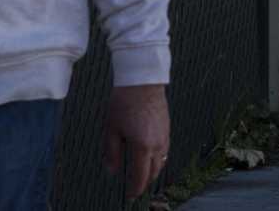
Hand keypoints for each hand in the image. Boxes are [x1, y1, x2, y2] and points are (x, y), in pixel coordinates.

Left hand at [102, 83, 169, 197]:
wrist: (142, 81)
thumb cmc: (124, 103)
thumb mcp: (111, 130)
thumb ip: (111, 153)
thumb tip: (112, 171)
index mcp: (142, 147)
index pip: (140, 177)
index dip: (134, 189)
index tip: (129, 196)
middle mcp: (157, 144)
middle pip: (154, 172)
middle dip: (144, 183)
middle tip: (135, 188)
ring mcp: (164, 136)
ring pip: (161, 162)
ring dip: (152, 171)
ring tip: (142, 174)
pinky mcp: (167, 128)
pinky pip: (164, 150)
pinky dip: (157, 159)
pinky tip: (150, 155)